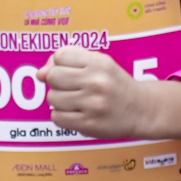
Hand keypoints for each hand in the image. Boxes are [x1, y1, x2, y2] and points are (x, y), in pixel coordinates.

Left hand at [41, 48, 159, 140]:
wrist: (140, 109)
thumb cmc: (115, 84)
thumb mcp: (100, 63)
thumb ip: (70, 60)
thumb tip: (39, 73)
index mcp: (98, 63)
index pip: (60, 55)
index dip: (59, 63)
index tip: (69, 71)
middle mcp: (95, 82)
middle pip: (53, 76)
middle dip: (57, 82)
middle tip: (70, 87)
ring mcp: (92, 104)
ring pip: (52, 97)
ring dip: (59, 100)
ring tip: (75, 101)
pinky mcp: (88, 124)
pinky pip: (57, 117)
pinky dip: (61, 115)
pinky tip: (74, 113)